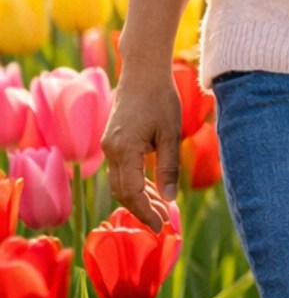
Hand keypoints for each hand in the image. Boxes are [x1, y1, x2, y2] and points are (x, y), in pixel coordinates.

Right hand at [102, 69, 181, 229]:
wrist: (143, 70)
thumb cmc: (160, 98)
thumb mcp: (170, 134)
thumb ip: (169, 167)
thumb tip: (168, 199)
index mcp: (124, 150)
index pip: (131, 193)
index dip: (145, 212)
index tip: (160, 226)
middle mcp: (111, 150)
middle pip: (122, 191)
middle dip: (141, 209)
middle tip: (163, 222)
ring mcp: (109, 144)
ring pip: (120, 181)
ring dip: (138, 196)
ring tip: (161, 208)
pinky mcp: (112, 139)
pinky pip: (121, 169)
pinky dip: (134, 181)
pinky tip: (151, 187)